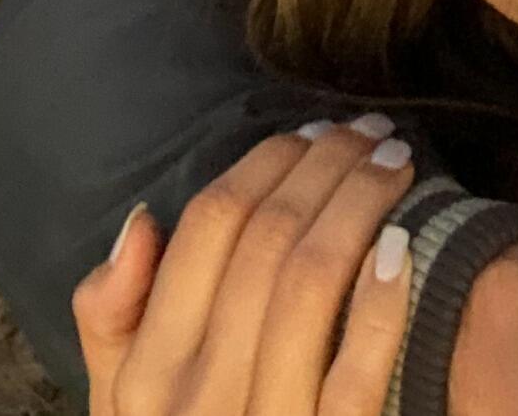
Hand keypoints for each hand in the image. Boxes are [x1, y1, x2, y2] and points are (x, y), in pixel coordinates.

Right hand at [72, 121, 415, 415]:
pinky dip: (383, 305)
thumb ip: (113, 321)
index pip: (207, 228)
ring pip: (314, 284)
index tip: (309, 130)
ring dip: (361, 207)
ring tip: (397, 165)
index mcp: (151, 372)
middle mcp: (202, 396)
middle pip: (268, 241)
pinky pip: (358, 374)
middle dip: (324, 167)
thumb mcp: (122, 408)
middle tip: (369, 130)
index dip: (263, 163)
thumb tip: (139, 222)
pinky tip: (403, 248)